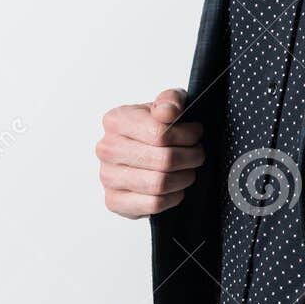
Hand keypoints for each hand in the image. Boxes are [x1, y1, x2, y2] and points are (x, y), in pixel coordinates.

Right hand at [96, 89, 204, 217]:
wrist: (139, 152)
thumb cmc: (152, 129)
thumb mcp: (166, 106)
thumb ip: (170, 100)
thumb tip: (168, 112)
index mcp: (116, 120)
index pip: (160, 133)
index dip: (186, 136)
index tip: (195, 134)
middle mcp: (107, 149)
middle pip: (163, 160)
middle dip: (190, 158)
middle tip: (197, 154)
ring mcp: (107, 177)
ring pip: (159, 184)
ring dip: (184, 178)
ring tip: (188, 170)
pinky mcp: (114, 201)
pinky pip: (153, 204)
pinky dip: (172, 197)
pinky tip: (175, 188)